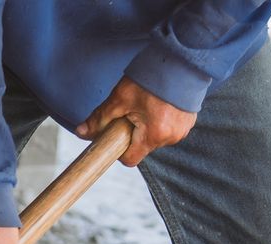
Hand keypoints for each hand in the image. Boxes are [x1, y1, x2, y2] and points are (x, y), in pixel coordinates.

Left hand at [77, 77, 195, 165]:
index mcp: (155, 135)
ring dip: (146, 126)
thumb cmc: (152, 78)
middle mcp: (172, 137)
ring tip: (147, 104)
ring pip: (154, 137)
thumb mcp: (120, 99)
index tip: (115, 133)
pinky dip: (159, 120)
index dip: (118, 149)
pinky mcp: (189, 121)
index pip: (129, 159)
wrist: (182, 58)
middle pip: (141, 147)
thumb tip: (81, 132)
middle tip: (131, 111)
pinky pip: (167, 128)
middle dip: (132, 133)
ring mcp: (183, 129)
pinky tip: (158, 103)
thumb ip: (99, 119)